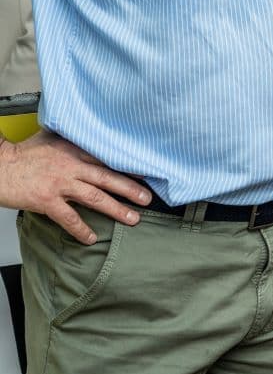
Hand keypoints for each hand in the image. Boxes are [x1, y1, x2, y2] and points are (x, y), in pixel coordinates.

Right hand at [0, 131, 151, 243]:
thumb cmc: (22, 154)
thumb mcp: (51, 138)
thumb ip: (72, 139)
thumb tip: (88, 135)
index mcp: (75, 150)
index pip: (108, 159)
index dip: (129, 167)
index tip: (147, 173)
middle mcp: (72, 166)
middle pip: (108, 178)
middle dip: (131, 189)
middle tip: (148, 198)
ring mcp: (60, 184)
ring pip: (95, 197)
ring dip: (116, 209)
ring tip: (133, 218)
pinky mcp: (47, 200)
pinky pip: (69, 218)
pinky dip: (81, 229)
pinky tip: (91, 237)